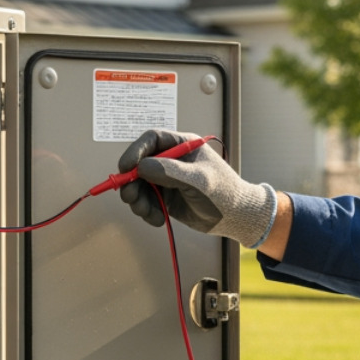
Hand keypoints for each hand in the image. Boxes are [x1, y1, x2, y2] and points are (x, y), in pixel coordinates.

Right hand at [117, 130, 277, 246]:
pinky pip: (145, 201)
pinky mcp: (164, 196)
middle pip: (139, 163)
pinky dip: (146, 211)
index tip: (125, 167)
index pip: (151, 140)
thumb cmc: (224, 192)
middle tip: (130, 197)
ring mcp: (166, 178)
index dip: (135, 151)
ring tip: (148, 213)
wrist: (235, 217)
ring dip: (138, 200)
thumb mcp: (199, 180)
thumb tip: (143, 167)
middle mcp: (170, 160)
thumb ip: (171, 172)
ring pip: (138, 184)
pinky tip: (158, 219)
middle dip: (131, 181)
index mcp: (182, 145)